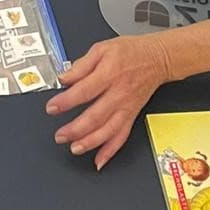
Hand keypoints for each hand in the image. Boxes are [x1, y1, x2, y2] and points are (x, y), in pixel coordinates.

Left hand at [46, 33, 170, 169]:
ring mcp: (126, 107)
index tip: (52, 108)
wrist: (157, 58)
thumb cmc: (130, 52)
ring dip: (91, 143)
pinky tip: (99, 160)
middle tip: (60, 136)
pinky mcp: (132, 115)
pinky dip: (111, 151)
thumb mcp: (102, 48)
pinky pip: (122, 136)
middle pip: (96, 116)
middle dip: (76, 129)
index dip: (66, 101)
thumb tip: (64, 78)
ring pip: (108, 130)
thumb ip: (81, 65)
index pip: (84, 91)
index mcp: (109, 73)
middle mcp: (119, 93)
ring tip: (74, 148)